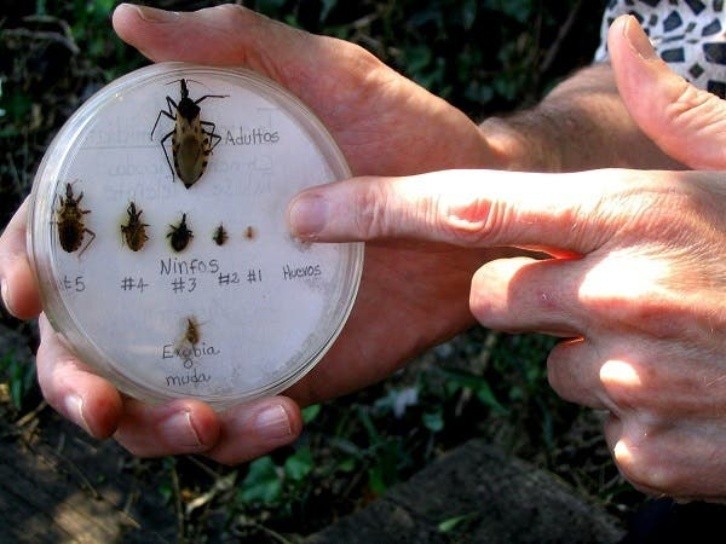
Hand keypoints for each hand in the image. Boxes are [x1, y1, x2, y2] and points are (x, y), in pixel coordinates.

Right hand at [0, 3, 507, 463]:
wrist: (473, 211)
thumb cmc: (401, 133)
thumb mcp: (325, 75)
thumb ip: (237, 43)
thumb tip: (130, 21)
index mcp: (180, 202)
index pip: (70, 235)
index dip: (29, 262)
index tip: (25, 290)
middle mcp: (194, 272)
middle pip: (94, 338)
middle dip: (75, 380)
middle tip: (100, 400)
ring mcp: (238, 330)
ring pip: (157, 399)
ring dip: (155, 426)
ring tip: (203, 421)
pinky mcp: (288, 371)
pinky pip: (241, 422)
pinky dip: (242, 434)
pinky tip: (283, 417)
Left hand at [286, 16, 725, 499]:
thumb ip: (675, 106)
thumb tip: (624, 32)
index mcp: (632, 216)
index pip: (470, 208)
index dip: (380, 208)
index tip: (314, 212)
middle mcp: (619, 295)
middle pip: (495, 298)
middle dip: (528, 293)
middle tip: (608, 286)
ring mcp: (633, 380)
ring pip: (552, 367)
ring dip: (593, 354)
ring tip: (675, 339)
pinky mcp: (650, 451)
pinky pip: (603, 427)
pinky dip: (634, 411)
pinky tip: (694, 389)